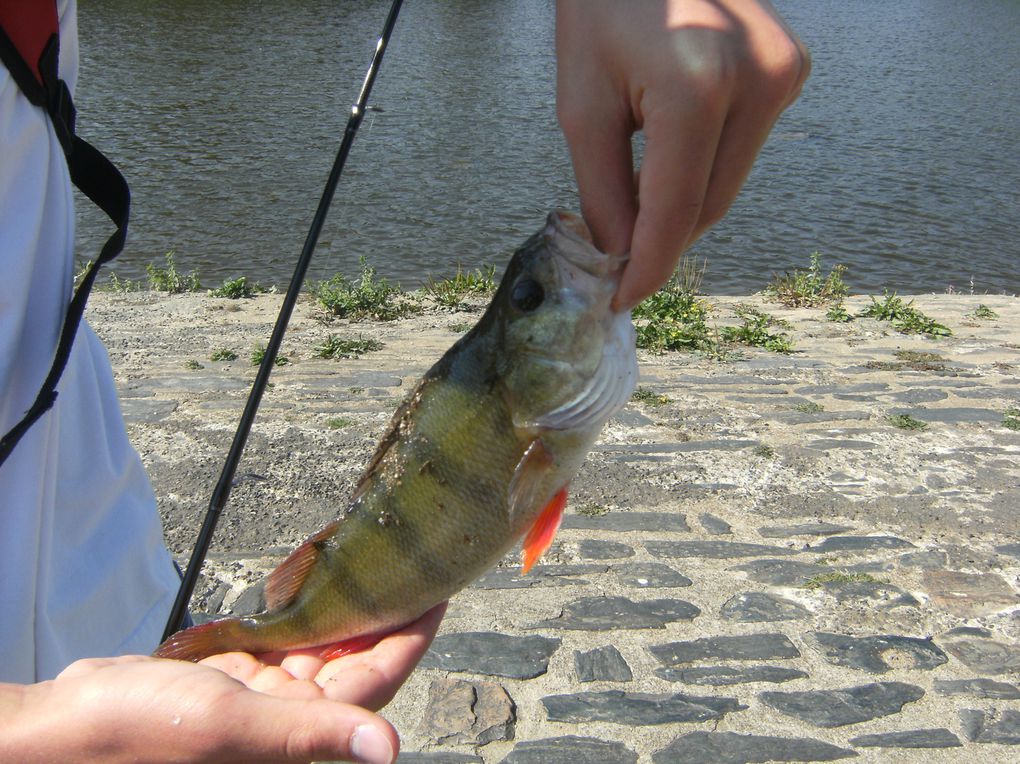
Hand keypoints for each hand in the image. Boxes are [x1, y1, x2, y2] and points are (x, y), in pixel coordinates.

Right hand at [0, 603, 445, 763]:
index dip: (411, 634)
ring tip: (370, 562)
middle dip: (382, 613)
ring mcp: (265, 700)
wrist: (68, 729)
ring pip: (323, 647)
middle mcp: (292, 720)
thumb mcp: (231, 725)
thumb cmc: (139, 735)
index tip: (438, 591)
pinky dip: (299, 615)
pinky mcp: (240, 682)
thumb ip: (311, 732)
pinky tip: (312, 582)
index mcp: (301, 736)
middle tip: (407, 562)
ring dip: (344, 609)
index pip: (378, 678)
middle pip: (357, 658)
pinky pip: (285, 644)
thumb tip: (388, 750)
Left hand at [556, 0, 809, 309]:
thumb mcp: (583, 103)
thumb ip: (604, 191)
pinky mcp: (789, 68)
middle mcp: (757, 81)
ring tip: (637, 183)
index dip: (648, 268)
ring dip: (683, 202)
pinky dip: (704, 165)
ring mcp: (782, 72)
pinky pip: (744, 147)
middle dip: (661, 237)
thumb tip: (623, 256)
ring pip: (728, 183)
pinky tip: (670, 147)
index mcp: (699, 88)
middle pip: (708, 206)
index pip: (675, 213)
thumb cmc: (603, 3)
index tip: (623, 298)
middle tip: (617, 249)